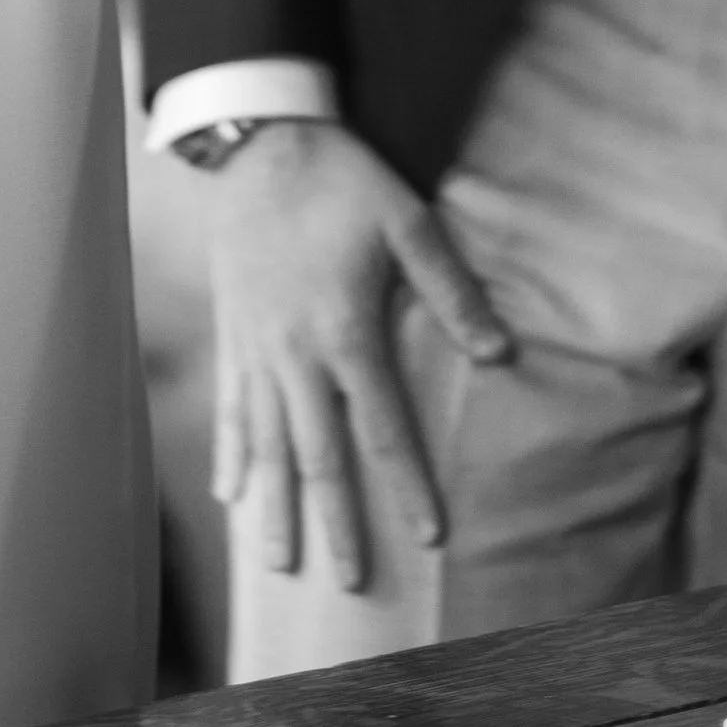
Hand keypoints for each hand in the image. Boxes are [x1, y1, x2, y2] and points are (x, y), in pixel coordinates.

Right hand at [206, 119, 509, 589]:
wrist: (259, 142)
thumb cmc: (341, 178)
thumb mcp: (409, 221)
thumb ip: (451, 290)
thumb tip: (499, 351)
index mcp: (346, 331)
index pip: (382, 427)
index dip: (406, 485)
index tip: (428, 537)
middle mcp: (296, 354)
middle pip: (318, 456)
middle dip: (336, 523)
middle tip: (349, 584)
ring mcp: (255, 349)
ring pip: (265, 445)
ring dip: (275, 508)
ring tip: (279, 564)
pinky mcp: (230, 335)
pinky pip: (227, 409)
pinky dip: (228, 455)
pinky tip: (230, 496)